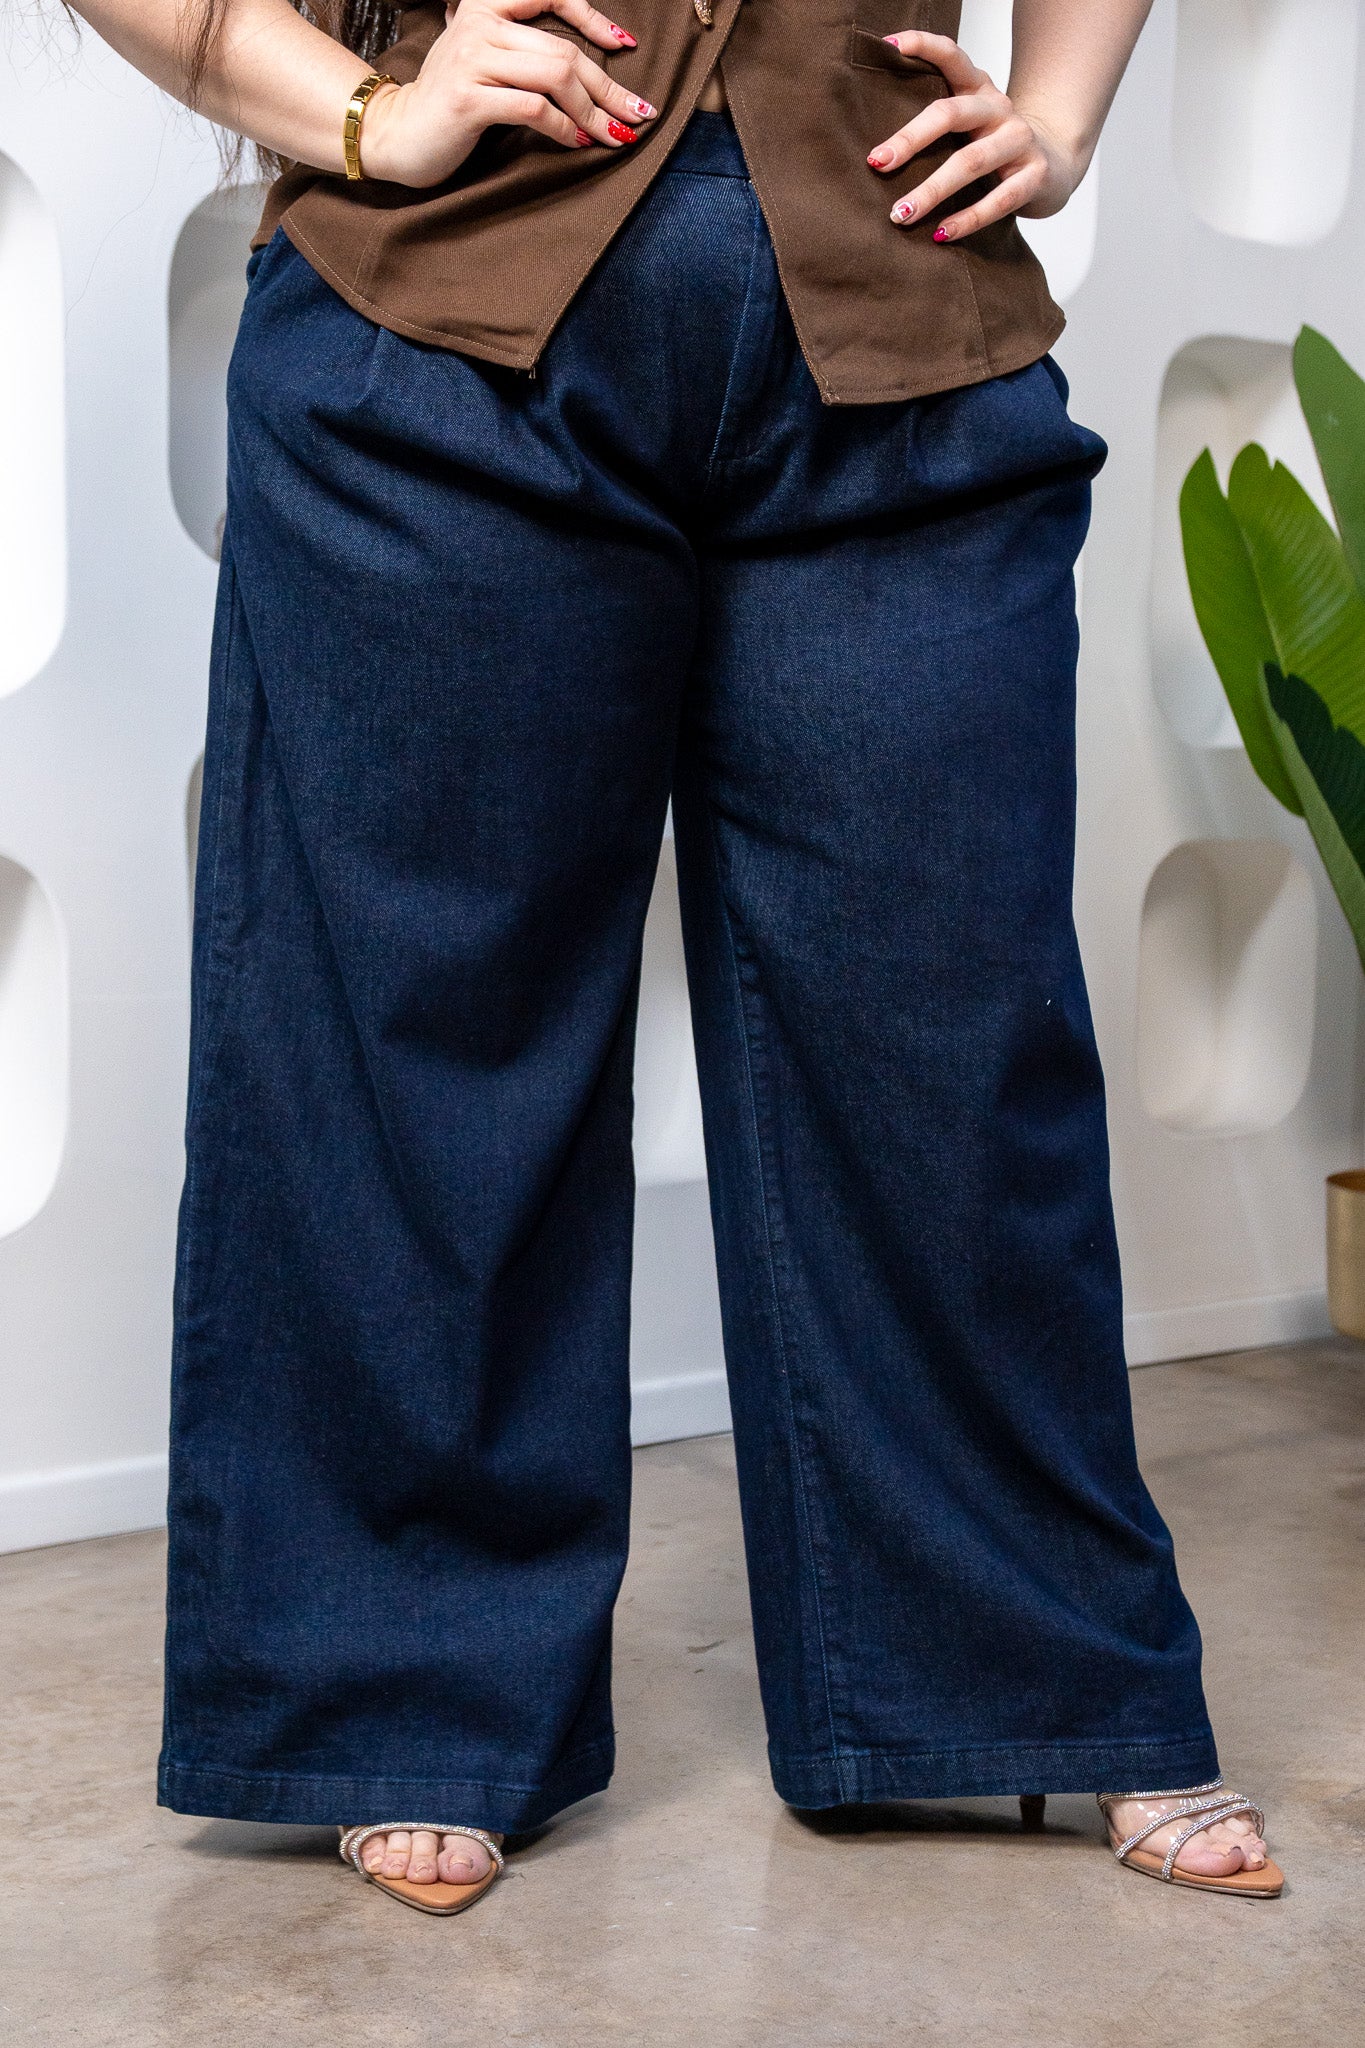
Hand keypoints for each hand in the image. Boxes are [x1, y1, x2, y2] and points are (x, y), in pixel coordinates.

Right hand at [361, 0, 656, 187]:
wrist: (398, 133)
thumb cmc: (452, 103)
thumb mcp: (486, 60)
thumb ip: (525, 50)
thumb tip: (588, 70)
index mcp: (486, 6)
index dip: (593, 19)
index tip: (624, 45)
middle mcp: (479, 25)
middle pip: (564, 51)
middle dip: (608, 87)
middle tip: (637, 114)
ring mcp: (473, 60)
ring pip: (554, 76)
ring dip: (593, 112)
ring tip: (613, 136)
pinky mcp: (469, 99)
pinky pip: (534, 109)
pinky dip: (563, 129)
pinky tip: (577, 144)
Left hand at [866, 30, 1082, 240]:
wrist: (1055, 167)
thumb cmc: (995, 148)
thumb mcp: (970, 125)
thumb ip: (937, 123)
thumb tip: (875, 152)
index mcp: (979, 89)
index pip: (952, 56)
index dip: (923, 45)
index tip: (888, 46)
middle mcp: (999, 108)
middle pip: (951, 114)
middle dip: (911, 138)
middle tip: (877, 163)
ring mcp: (1020, 140)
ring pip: (971, 162)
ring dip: (932, 190)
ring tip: (900, 214)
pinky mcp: (1035, 175)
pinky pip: (998, 200)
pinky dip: (967, 219)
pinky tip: (941, 234)